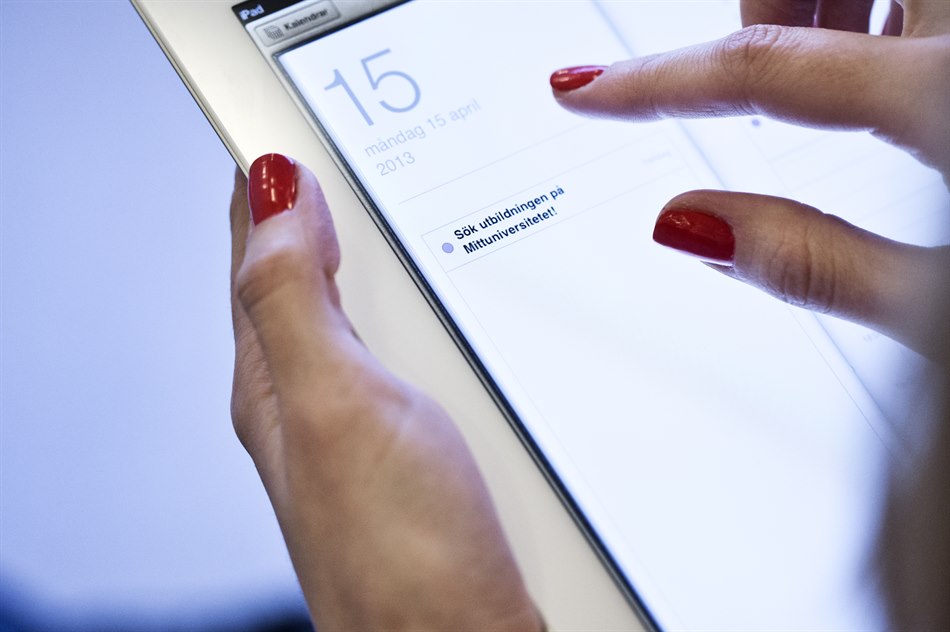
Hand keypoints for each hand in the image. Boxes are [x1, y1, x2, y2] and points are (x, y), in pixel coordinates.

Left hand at [229, 154, 540, 630]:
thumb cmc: (399, 552)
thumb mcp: (334, 403)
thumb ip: (294, 299)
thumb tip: (272, 196)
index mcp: (280, 379)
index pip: (256, 259)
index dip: (263, 195)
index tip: (276, 141)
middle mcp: (315, 400)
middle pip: (298, 285)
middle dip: (306, 221)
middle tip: (310, 168)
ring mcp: (366, 424)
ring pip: (351, 318)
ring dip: (354, 265)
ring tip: (350, 216)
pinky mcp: (416, 445)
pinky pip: (398, 356)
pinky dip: (403, 316)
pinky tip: (413, 311)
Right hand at [551, 0, 949, 356]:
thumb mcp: (940, 307)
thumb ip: (818, 265)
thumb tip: (689, 228)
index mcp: (948, 98)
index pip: (762, 67)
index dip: (653, 83)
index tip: (584, 89)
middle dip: (763, 5)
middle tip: (763, 56)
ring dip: (820, 0)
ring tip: (834, 57)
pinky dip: (876, 5)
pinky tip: (889, 55)